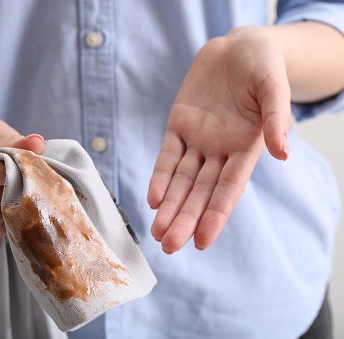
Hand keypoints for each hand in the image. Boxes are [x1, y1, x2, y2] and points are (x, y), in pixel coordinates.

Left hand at [148, 26, 291, 252]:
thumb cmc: (263, 65)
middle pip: (200, 191)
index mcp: (246, 147)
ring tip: (157, 232)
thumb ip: (276, 117)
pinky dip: (159, 176)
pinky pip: (167, 155)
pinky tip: (152, 198)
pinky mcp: (179, 125)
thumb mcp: (274, 86)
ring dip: (168, 205)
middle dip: (185, 219)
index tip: (202, 241)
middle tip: (169, 246)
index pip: (228, 189)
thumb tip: (284, 152)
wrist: (238, 46)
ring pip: (181, 179)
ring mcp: (198, 139)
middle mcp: (221, 150)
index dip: (215, 214)